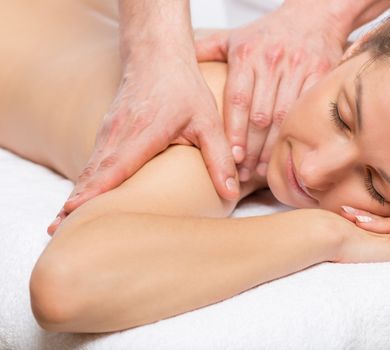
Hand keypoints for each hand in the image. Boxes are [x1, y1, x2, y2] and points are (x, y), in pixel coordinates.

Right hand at [48, 50, 238, 233]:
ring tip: (60, 226)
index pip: (116, 166)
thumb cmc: (184, 88)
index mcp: (143, 132)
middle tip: (58, 232)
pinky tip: (78, 203)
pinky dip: (84, 185)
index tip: (74, 211)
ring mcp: (107, 133)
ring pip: (89, 171)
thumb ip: (220, 157)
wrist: (156, 56)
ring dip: (75, 197)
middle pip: (93, 174)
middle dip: (75, 203)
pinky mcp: (106, 135)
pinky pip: (93, 164)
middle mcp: (118, 133)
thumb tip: (232, 192)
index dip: (96, 190)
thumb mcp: (209, 121)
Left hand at [195, 2, 345, 180]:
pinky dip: (298, 135)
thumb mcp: (234, 37)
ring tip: (261, 169)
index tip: (232, 156)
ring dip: (273, 148)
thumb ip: (206, 51)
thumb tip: (179, 64)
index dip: (234, 131)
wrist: (314, 16)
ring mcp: (299, 69)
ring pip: (284, 117)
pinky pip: (307, 112)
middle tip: (243, 172)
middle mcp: (273, 61)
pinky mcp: (321, 75)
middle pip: (260, 115)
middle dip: (252, 148)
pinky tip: (289, 152)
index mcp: (248, 54)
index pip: (238, 99)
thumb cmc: (270, 33)